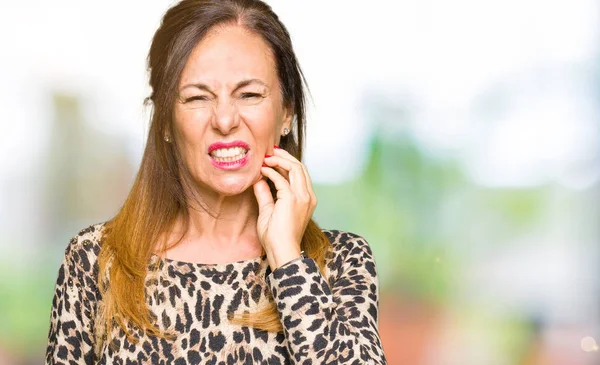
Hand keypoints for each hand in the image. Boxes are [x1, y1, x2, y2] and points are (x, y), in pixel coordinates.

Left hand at [252, 146, 316, 269]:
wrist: (281, 250)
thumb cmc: (276, 237)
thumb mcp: (269, 211)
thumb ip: (265, 194)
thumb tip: (259, 180)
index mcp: (307, 199)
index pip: (300, 173)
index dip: (288, 162)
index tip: (274, 157)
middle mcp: (308, 196)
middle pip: (300, 167)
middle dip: (285, 156)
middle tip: (270, 151)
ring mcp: (302, 197)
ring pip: (295, 168)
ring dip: (279, 160)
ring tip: (266, 159)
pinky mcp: (292, 199)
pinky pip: (281, 178)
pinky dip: (272, 172)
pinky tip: (262, 171)